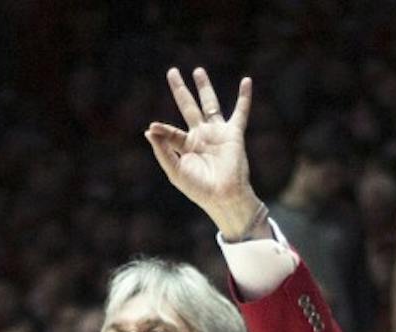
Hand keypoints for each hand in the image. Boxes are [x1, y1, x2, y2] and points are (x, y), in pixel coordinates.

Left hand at [144, 67, 264, 238]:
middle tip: (172, 71)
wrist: (223, 197)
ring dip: (204, 87)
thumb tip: (149, 130)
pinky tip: (246, 81)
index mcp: (186, 146)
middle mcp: (201, 136)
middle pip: (188, 107)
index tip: (153, 127)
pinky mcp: (233, 134)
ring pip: (210, 104)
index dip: (162, 130)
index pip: (170, 131)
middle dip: (180, 90)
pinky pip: (240, 112)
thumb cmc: (199, 189)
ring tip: (197, 71)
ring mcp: (217, 133)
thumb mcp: (175, 171)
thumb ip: (162, 150)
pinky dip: (244, 97)